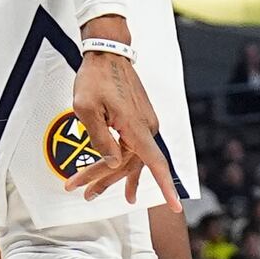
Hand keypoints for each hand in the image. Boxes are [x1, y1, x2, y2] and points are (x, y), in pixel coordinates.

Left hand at [69, 50, 181, 211]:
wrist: (107, 52)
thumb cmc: (95, 77)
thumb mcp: (86, 108)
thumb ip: (99, 138)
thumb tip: (113, 163)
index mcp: (135, 125)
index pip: (154, 162)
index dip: (165, 186)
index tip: (175, 206)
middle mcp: (146, 126)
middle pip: (130, 163)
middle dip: (105, 180)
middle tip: (84, 193)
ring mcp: (144, 123)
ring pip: (129, 156)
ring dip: (110, 173)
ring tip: (92, 191)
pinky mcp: (139, 119)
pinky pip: (132, 145)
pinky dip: (120, 159)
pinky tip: (118, 174)